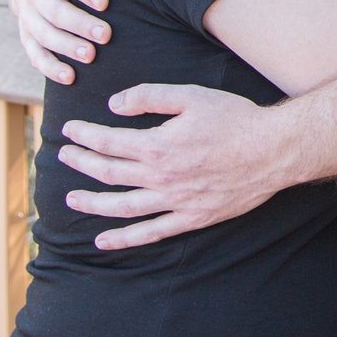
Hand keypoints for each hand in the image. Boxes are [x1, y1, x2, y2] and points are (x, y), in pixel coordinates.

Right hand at [10, 0, 107, 85]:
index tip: (105, 1)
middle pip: (53, 11)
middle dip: (79, 24)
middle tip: (106, 35)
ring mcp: (27, 17)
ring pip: (44, 35)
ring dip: (66, 47)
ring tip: (91, 57)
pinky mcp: (27, 36)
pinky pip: (35, 54)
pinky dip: (50, 67)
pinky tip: (70, 77)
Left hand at [59, 83, 294, 248]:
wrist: (273, 150)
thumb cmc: (235, 119)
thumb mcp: (191, 95)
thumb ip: (149, 96)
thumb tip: (114, 104)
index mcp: (157, 145)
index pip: (108, 142)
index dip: (84, 135)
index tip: (69, 130)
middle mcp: (160, 177)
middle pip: (108, 173)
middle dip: (81, 163)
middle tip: (63, 157)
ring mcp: (174, 202)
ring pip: (121, 207)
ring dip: (92, 203)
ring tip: (71, 199)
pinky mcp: (191, 218)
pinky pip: (150, 233)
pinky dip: (124, 239)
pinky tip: (102, 241)